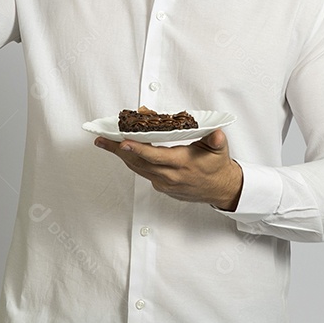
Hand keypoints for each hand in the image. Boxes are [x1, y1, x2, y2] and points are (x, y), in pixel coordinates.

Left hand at [95, 129, 243, 210]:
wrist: (220, 188)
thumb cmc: (217, 165)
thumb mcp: (220, 149)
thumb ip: (216, 140)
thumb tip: (216, 133)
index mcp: (182, 163)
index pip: (155, 156)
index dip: (138, 149)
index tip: (122, 142)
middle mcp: (170, 176)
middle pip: (139, 162)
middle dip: (118, 150)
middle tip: (102, 139)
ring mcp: (165, 183)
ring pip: (138, 168)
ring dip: (121, 156)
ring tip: (106, 143)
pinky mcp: (162, 187)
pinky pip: (143, 173)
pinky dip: (133, 161)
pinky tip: (125, 152)